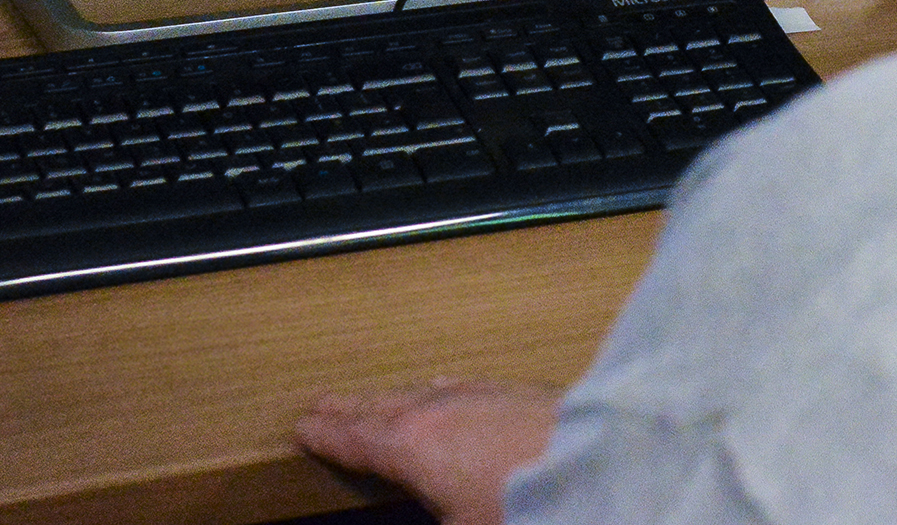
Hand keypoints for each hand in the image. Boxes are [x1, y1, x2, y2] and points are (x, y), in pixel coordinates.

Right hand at [296, 379, 562, 524]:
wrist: (593, 462)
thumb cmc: (518, 508)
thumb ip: (421, 521)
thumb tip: (415, 511)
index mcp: (412, 448)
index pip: (357, 439)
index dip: (327, 434)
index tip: (302, 425)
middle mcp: (437, 410)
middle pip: (381, 407)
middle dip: (350, 409)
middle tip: (322, 405)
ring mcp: (476, 393)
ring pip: (417, 392)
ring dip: (389, 398)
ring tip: (370, 401)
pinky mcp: (512, 390)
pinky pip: (457, 384)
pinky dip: (434, 388)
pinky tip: (439, 385)